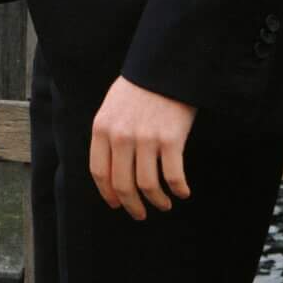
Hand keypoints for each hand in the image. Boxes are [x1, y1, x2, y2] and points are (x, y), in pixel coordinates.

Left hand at [89, 77, 195, 218]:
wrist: (164, 68)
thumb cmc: (138, 89)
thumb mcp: (111, 108)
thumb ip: (107, 136)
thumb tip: (110, 171)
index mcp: (101, 129)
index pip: (99, 173)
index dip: (108, 194)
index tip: (117, 205)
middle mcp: (121, 137)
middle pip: (122, 184)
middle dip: (132, 205)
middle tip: (140, 214)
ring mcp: (146, 139)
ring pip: (148, 185)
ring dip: (157, 201)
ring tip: (164, 205)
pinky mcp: (171, 139)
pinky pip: (173, 175)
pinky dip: (178, 189)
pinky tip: (182, 192)